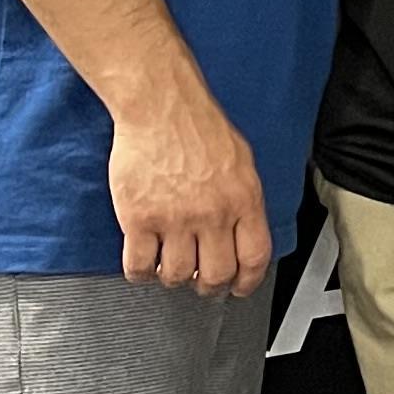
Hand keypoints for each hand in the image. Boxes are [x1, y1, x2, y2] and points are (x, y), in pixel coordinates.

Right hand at [109, 84, 271, 295]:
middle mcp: (212, 214)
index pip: (254, 257)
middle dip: (208, 285)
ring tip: (170, 266)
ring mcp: (174, 219)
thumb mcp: (241, 160)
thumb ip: (244, 199)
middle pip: (216, 275)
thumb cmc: (198, 125)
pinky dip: (141, 273)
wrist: (160, 105)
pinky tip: (144, 263)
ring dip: (174, 278)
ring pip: (177, 276)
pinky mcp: (139, 218)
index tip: (239, 288)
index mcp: (243, 199)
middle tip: (200, 280)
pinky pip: (140, 266)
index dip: (247, 281)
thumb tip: (245, 231)